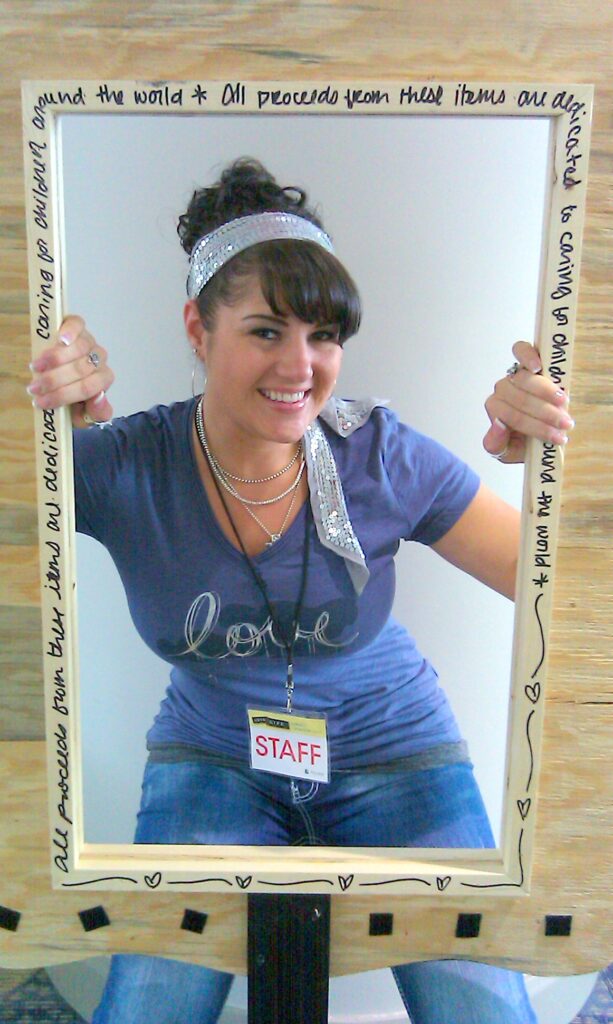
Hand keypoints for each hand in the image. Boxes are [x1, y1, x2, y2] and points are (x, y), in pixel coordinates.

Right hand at [27, 315, 113, 427]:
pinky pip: (77, 324)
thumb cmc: (74, 399)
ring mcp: (89, 342)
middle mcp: (100, 359)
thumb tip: (99, 397)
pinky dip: (69, 331)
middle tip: (34, 388)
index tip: (41, 402)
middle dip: (54, 380)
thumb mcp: (85, 414)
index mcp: (103, 380)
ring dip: (54, 359)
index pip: (87, 388)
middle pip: (80, 369)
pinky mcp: (79, 327)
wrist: (63, 379)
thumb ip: (98, 412)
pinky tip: (59, 338)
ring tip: (35, 368)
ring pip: (79, 348)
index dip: (62, 395)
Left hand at [483, 341, 573, 463]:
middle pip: (520, 398)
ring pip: (524, 378)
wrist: (537, 432)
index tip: (557, 437)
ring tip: (563, 403)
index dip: (537, 427)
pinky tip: (538, 365)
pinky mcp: (526, 361)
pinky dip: (528, 355)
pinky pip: (520, 351)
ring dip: (545, 391)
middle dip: (545, 413)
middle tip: (565, 424)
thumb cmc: (520, 442)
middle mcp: (501, 391)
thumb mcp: (505, 452)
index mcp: (495, 411)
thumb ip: (495, 443)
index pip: (512, 417)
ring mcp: (513, 375)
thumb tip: (498, 424)